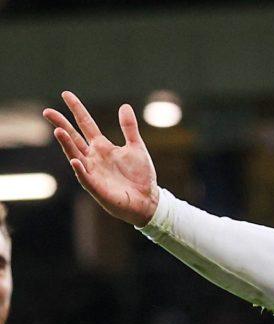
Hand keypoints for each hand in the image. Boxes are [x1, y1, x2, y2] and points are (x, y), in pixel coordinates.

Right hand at [43, 91, 158, 226]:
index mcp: (102, 147)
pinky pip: (85, 178)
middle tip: (47, 112)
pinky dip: (80, 170)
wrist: (148, 200)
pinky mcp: (97, 188)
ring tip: (58, 131)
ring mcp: (93, 172)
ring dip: (66, 145)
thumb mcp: (136, 147)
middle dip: (61, 125)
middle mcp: (93, 157)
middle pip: (74, 138)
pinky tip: (75, 161)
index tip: (66, 94)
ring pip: (75, 155)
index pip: (86, 124)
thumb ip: (129, 128)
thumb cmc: (140, 176)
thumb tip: (124, 106)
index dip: (77, 109)